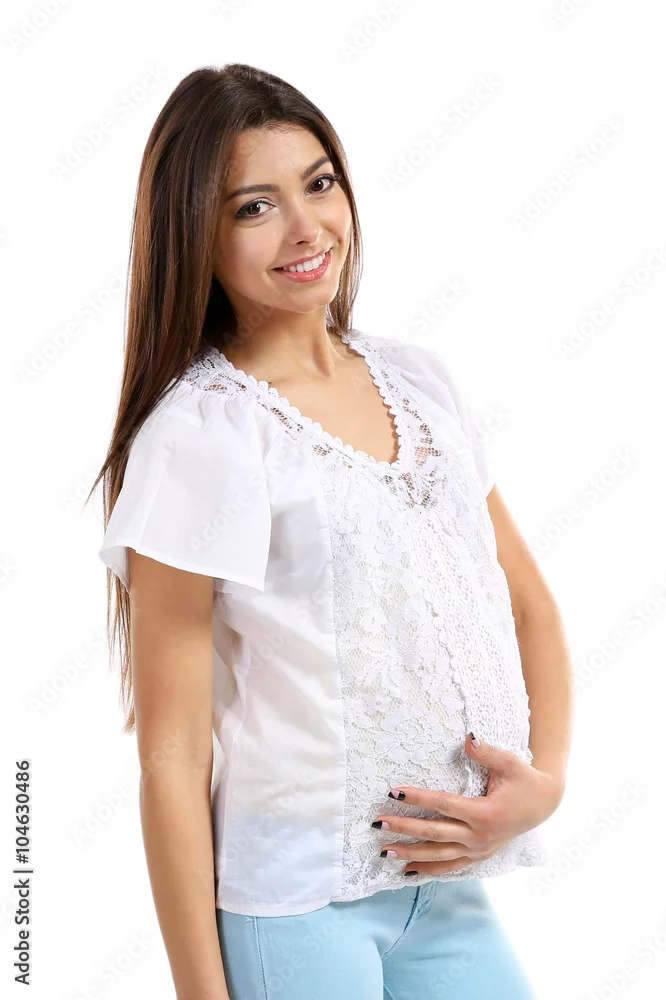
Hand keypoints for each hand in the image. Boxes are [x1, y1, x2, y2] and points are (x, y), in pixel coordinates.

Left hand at [372, 732, 563, 875]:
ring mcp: (479, 850)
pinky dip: (430, 870)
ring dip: (411, 854)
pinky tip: (409, 872)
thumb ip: (486, 752)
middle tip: (378, 822)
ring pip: (439, 855)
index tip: (394, 791)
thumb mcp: (510, 762)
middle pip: (434, 833)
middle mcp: (480, 836)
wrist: (543, 804)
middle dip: (404, 828)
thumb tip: (467, 737)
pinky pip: (451, 867)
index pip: (443, 804)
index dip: (417, 798)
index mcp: (485, 813)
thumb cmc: (524, 780)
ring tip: (384, 852)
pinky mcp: (480, 856)